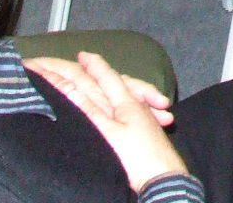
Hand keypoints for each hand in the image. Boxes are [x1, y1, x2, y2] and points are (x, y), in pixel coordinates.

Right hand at [23, 53, 184, 192]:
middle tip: (89, 62)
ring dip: (120, 87)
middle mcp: (136, 106)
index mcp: (125, 102)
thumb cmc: (134, 157)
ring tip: (106, 82)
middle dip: (105, 73)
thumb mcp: (107, 133)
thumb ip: (89, 109)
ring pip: (130, 97)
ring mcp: (144, 119)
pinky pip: (138, 112)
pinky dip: (134, 105)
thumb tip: (69, 86)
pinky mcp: (149, 134)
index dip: (94, 65)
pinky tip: (131, 112)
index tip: (83, 54)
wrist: (163, 179)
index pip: (107, 77)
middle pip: (120, 83)